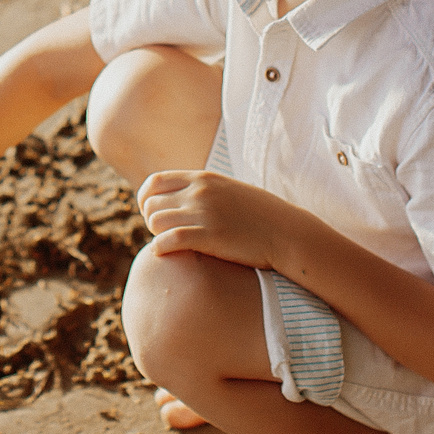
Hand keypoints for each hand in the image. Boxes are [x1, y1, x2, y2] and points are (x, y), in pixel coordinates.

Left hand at [136, 169, 293, 271]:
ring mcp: (204, 213)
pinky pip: (167, 241)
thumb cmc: (259, 216)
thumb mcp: (228, 191)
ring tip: (171, 245)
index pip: (154, 182)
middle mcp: (199, 192)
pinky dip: (161, 249)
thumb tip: (180, 198)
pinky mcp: (209, 236)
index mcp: (203, 178)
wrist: (287, 233)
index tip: (155, 216)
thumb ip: (203, 190)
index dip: (146, 201)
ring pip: (155, 223)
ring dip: (157, 236)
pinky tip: (169, 255)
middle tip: (166, 235)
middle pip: (151, 204)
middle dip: (151, 222)